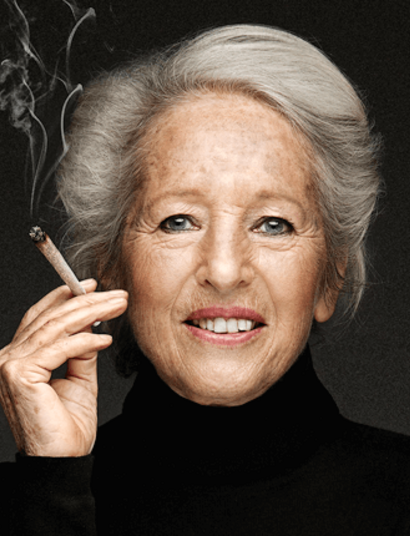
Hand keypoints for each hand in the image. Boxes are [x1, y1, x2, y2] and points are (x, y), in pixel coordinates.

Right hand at [0, 279, 127, 456]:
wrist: (63, 459)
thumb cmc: (68, 425)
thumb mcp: (79, 378)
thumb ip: (81, 350)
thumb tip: (92, 324)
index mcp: (18, 357)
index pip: (40, 318)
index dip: (65, 297)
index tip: (92, 286)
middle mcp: (8, 357)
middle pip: (51, 318)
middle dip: (87, 301)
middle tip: (116, 295)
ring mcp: (9, 365)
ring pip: (56, 327)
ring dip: (92, 313)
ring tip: (117, 307)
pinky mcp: (20, 375)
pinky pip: (61, 348)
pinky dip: (86, 341)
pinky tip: (106, 339)